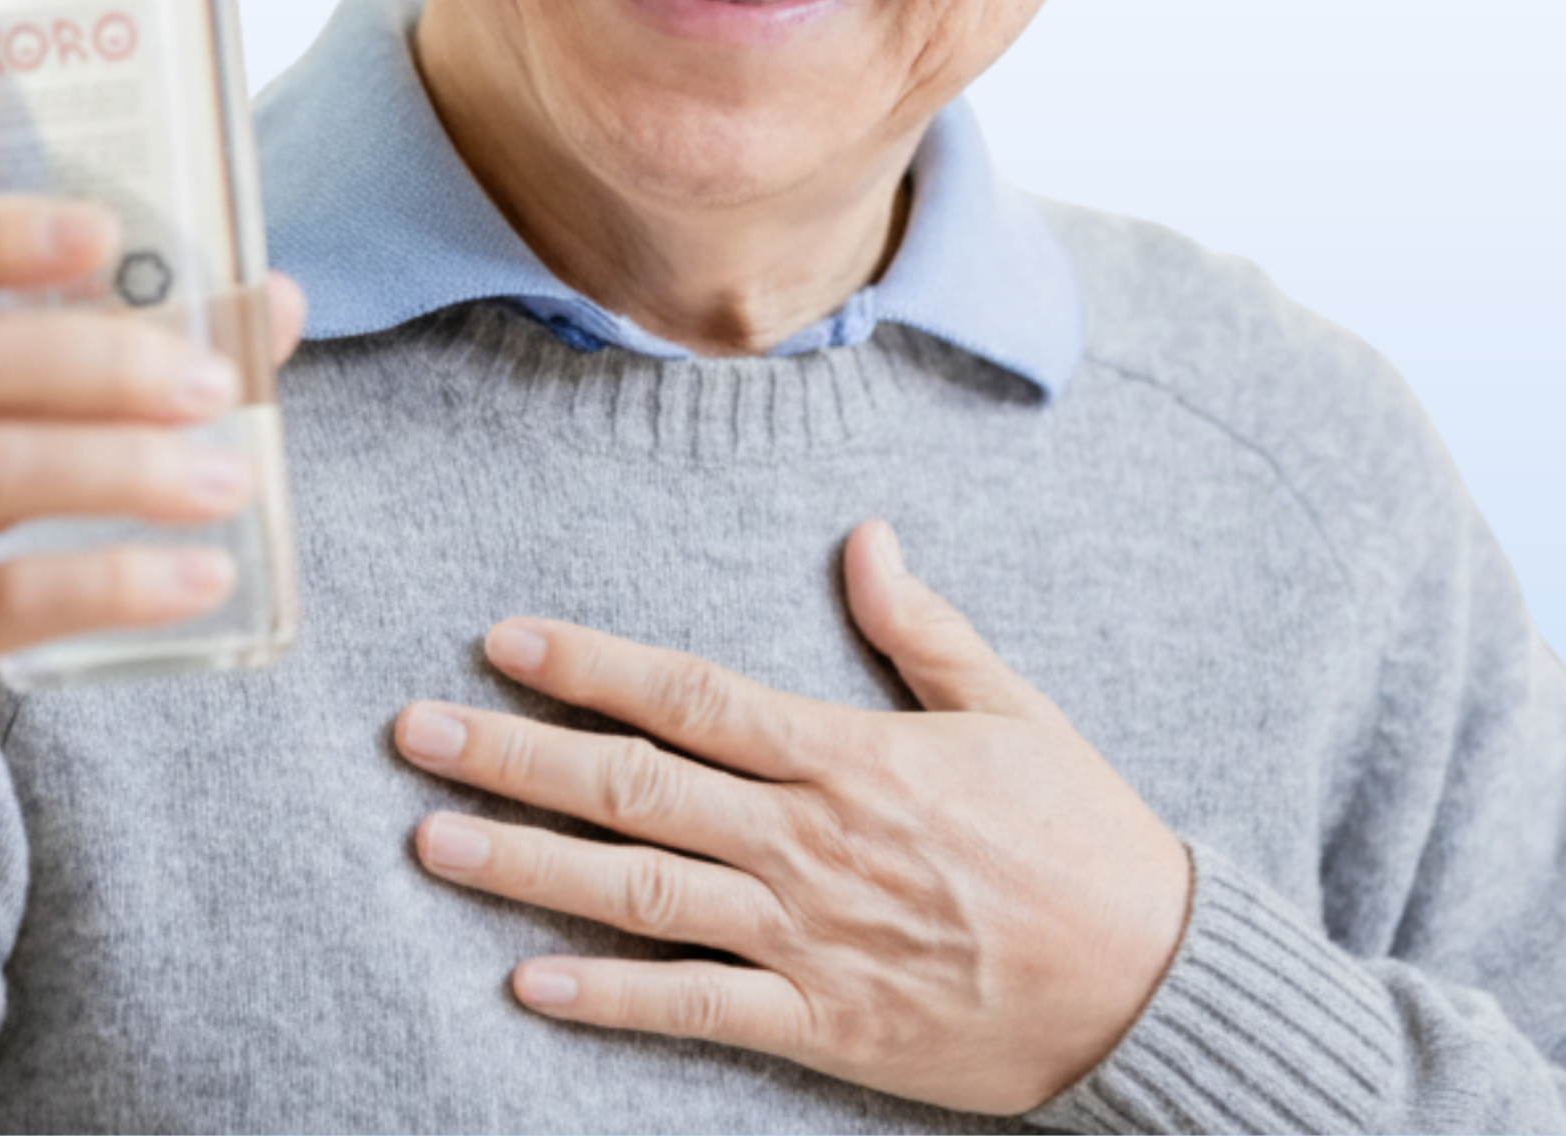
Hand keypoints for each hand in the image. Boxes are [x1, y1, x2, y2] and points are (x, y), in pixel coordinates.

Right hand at [0, 199, 306, 839]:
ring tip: (227, 482)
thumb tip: (272, 302)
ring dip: (136, 468)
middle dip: (116, 364)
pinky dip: (124, 580)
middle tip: (218, 387)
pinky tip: (203, 577)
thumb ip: (100, 363)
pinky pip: (16, 597)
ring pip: (0, 470)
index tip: (108, 234)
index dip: (2, 234)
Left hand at [392, 520, 1191, 1116]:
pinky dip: (610, 1000)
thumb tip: (864, 537)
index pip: (690, 696)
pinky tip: (528, 981)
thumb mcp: (1010, 707)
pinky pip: (697, 1011)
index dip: (590, 665)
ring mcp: (810, 939)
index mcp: (848, 754)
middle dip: (516, 758)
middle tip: (416, 734)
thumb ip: (922, 627)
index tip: (502, 638)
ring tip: (432, 842)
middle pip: (634, 789)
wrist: (1150, 986)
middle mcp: (809, 841)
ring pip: (642, 896)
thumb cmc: (1080, 837)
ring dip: (527, 868)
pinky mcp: (825, 1027)